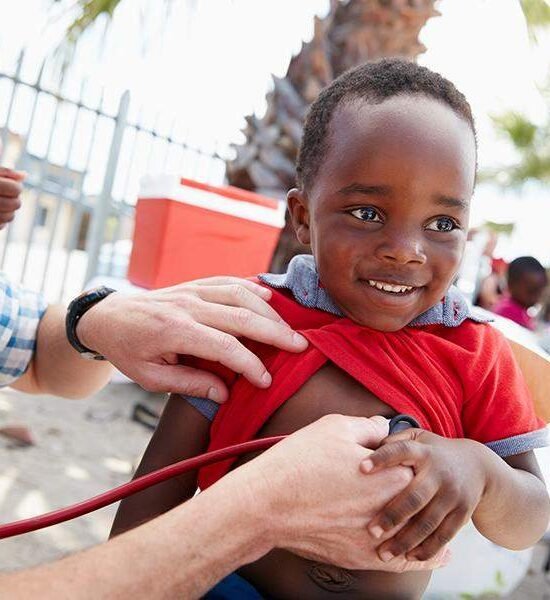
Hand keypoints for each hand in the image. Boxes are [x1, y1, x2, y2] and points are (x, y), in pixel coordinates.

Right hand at [0, 168, 24, 227]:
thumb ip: (6, 172)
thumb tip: (24, 175)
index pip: (16, 189)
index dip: (15, 187)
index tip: (8, 185)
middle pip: (16, 204)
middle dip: (13, 199)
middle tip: (4, 196)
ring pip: (11, 217)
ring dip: (9, 210)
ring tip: (0, 204)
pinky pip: (2, 225)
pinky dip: (1, 220)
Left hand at [76, 277, 307, 399]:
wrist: (108, 317)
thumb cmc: (128, 351)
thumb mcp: (150, 378)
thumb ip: (188, 384)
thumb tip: (225, 394)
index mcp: (175, 331)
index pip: (225, 347)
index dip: (250, 365)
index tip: (265, 380)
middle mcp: (188, 306)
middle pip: (241, 316)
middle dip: (274, 332)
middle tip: (300, 346)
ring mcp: (192, 290)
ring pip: (240, 294)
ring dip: (269, 310)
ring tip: (289, 328)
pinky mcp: (194, 283)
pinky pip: (228, 281)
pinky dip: (251, 287)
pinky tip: (269, 298)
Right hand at [231, 415, 449, 571]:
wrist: (267, 504)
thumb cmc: (300, 461)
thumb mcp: (335, 428)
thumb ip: (369, 427)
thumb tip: (384, 428)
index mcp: (392, 476)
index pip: (419, 468)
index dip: (411, 460)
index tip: (406, 456)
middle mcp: (391, 510)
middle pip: (419, 503)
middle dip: (422, 495)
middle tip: (424, 487)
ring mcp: (376, 538)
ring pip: (415, 536)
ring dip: (429, 531)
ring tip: (443, 531)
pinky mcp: (360, 558)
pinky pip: (400, 563)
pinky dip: (418, 560)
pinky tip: (431, 558)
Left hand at [362, 429, 487, 561]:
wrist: (478, 467)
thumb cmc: (433, 452)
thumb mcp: (418, 438)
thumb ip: (394, 441)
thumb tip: (363, 447)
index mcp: (424, 452)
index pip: (402, 451)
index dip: (382, 458)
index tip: (361, 468)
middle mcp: (439, 474)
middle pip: (415, 497)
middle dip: (392, 515)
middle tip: (371, 531)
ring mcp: (453, 495)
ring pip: (428, 522)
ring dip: (405, 540)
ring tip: (384, 553)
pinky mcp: (462, 514)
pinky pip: (444, 535)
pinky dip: (427, 549)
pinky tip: (408, 557)